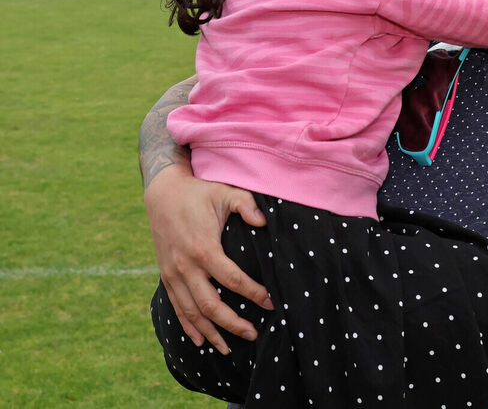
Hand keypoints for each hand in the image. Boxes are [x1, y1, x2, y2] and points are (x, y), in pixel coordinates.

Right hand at [145, 166, 271, 352]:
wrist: (163, 192)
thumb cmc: (200, 192)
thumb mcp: (226, 192)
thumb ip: (247, 205)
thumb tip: (264, 221)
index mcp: (204, 249)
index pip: (233, 279)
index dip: (253, 293)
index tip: (270, 302)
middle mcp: (186, 267)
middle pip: (211, 305)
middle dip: (233, 323)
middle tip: (254, 334)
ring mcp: (173, 274)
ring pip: (192, 312)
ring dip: (211, 332)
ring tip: (229, 349)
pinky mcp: (165, 276)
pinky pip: (176, 307)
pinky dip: (188, 327)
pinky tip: (200, 341)